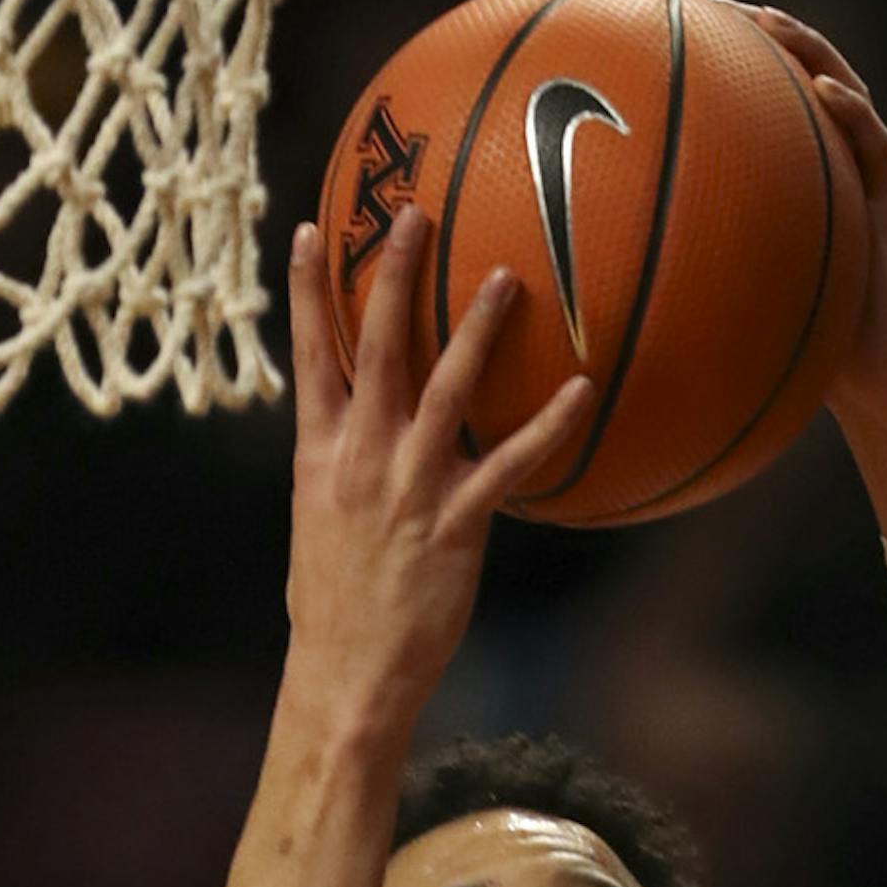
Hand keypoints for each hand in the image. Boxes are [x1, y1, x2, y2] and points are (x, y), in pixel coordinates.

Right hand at [284, 208, 593, 729]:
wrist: (347, 673)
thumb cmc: (335, 608)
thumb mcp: (319, 526)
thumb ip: (341, 473)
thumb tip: (363, 443)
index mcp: (318, 455)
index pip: (309, 356)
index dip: (305, 291)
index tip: (310, 229)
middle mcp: (360, 458)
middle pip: (375, 347)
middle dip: (390, 275)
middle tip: (411, 213)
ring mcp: (408, 487)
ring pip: (445, 389)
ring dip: (475, 328)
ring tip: (504, 276)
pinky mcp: (456, 523)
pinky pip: (510, 463)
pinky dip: (547, 425)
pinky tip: (580, 391)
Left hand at [709, 0, 886, 533]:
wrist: (880, 394)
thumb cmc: (806, 369)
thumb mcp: (737, 324)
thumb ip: (699, 296)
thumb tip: (610, 303)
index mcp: (800, 197)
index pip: (765, 117)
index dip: (728, 74)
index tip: (676, 41)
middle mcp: (835, 180)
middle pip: (802, 84)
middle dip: (762, 38)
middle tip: (712, 4)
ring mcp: (870, 188)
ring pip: (846, 95)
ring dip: (808, 51)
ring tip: (768, 21)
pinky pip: (877, 146)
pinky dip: (852, 112)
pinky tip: (823, 90)